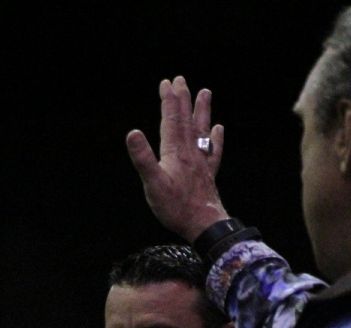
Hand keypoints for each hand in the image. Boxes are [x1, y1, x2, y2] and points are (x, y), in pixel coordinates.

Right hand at [126, 76, 230, 241]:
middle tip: (180, 80)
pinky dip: (216, 139)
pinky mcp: (208, 174)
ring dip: (202, 111)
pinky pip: (214, 151)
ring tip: (205, 92)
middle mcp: (189, 152)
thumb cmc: (176, 206)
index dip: (168, 100)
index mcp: (174, 152)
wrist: (204, 224)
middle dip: (182, 99)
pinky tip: (218, 130)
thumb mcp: (152, 183)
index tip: (166, 83)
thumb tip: (132, 133)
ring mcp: (201, 162)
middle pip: (186, 119)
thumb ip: (143, 158)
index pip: (170, 119)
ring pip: (202, 130)